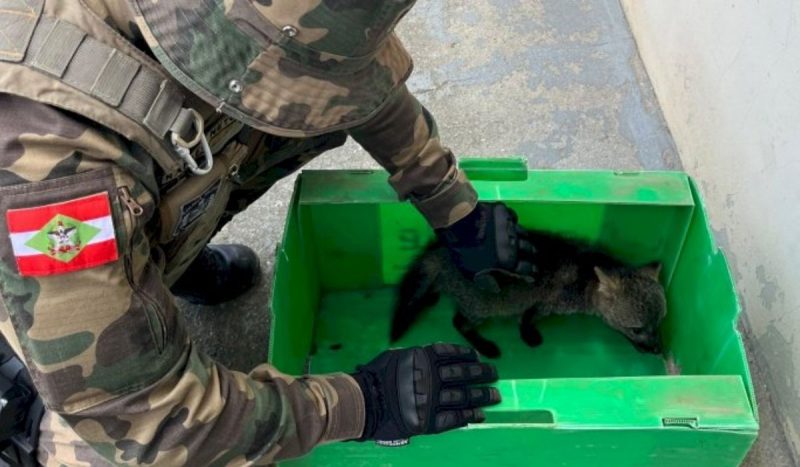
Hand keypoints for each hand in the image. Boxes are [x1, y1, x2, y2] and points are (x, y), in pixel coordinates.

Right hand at [351, 343, 500, 445]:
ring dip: (482, 395)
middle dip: (482, 373)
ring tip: (495, 395)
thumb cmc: (376, 377)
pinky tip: (480, 414)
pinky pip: (455, 418)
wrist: (364, 403)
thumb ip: (417, 354)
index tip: (478, 356)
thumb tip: (434, 351)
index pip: (452, 353)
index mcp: (423, 358)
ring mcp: (432, 399)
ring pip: (464, 396)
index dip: (467, 355)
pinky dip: (469, 416)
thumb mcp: (396, 356)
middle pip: (463, 373)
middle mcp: (431, 377)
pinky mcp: (430, 420)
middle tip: (494, 373)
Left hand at [437, 202, 535, 292]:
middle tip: (534, 254)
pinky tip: (511, 220)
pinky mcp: (503, 212)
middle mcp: (514, 244)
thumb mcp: (472, 273)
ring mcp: (509, 227)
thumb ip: (487, 280)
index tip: (535, 273)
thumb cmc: (465, 252)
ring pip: (523, 232)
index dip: (531, 271)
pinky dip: (512, 219)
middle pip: (528, 249)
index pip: (526, 268)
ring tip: (526, 238)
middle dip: (532, 252)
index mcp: (508, 260)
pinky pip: (513, 216)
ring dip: (525, 236)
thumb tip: (497, 288)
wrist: (461, 225)